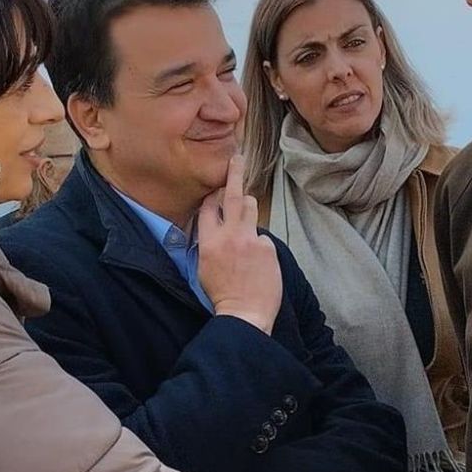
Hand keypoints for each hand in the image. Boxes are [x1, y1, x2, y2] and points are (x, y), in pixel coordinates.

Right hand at [197, 154, 281, 334]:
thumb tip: (213, 228)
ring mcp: (250, 240)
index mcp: (209, 242)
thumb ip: (208, 243)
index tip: (216, 185)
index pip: (208, 206)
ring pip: (250, 207)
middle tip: (238, 157)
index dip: (212, 194)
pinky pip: (263, 236)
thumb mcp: (203, 268)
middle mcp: (229, 236)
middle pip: (231, 195)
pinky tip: (258, 262)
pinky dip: (260, 245)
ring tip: (246, 218)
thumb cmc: (222, 295)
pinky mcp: (267, 248)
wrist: (245, 315)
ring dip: (248, 206)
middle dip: (234, 172)